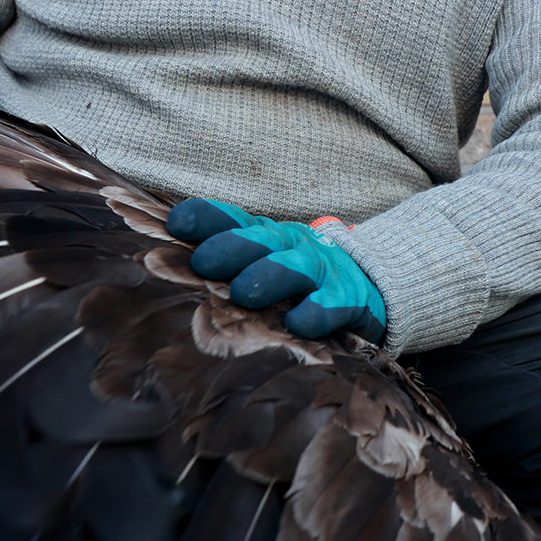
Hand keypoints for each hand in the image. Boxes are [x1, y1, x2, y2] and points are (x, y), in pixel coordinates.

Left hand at [167, 198, 385, 343]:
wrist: (371, 287)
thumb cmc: (296, 284)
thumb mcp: (257, 273)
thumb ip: (219, 278)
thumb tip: (169, 286)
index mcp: (264, 237)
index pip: (232, 220)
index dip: (205, 218)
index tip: (176, 221)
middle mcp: (291, 247)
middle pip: (261, 240)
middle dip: (231, 247)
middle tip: (202, 261)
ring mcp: (322, 272)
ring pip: (295, 268)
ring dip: (269, 276)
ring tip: (243, 293)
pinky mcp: (350, 301)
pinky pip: (333, 304)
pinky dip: (316, 312)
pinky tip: (299, 321)